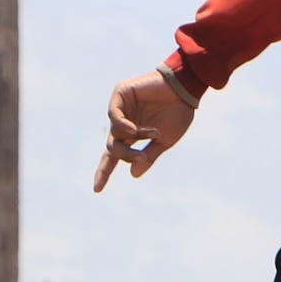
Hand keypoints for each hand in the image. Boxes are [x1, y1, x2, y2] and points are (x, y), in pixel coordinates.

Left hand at [94, 70, 197, 191]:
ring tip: (151, 133)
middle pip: (113, 148)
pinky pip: (113, 115)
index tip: (97, 190)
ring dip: (132, 138)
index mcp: (133, 136)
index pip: (113, 157)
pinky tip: (134, 128)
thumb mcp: (164, 141)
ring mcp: (121, 109)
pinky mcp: (120, 95)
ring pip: (114, 133)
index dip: (104, 172)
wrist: (184, 91)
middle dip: (125, 155)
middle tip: (141, 156)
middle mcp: (124, 124)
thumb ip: (148, 157)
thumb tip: (133, 174)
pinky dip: (122, 124)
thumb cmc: (177, 114)